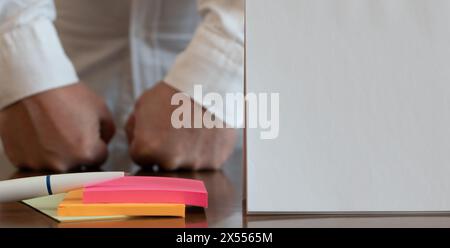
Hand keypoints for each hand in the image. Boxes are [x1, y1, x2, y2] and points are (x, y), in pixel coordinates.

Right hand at [0, 83, 114, 171]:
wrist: (32, 84)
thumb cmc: (68, 95)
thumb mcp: (101, 109)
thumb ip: (108, 133)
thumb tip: (103, 144)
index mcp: (86, 153)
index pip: (99, 158)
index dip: (96, 144)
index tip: (87, 132)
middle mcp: (63, 164)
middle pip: (78, 166)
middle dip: (77, 152)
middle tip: (69, 131)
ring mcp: (39, 164)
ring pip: (55, 167)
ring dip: (57, 155)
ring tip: (52, 132)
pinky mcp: (20, 160)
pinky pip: (35, 163)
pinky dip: (38, 153)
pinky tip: (38, 135)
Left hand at [126, 82, 236, 170]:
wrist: (211, 85)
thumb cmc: (173, 93)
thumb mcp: (142, 104)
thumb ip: (134, 129)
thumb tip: (136, 145)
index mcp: (148, 150)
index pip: (140, 158)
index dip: (147, 142)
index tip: (158, 129)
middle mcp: (170, 163)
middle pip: (163, 165)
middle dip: (167, 151)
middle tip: (176, 129)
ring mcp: (194, 165)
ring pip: (185, 165)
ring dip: (187, 152)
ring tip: (194, 129)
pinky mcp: (214, 162)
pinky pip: (206, 162)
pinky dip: (205, 151)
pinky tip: (207, 134)